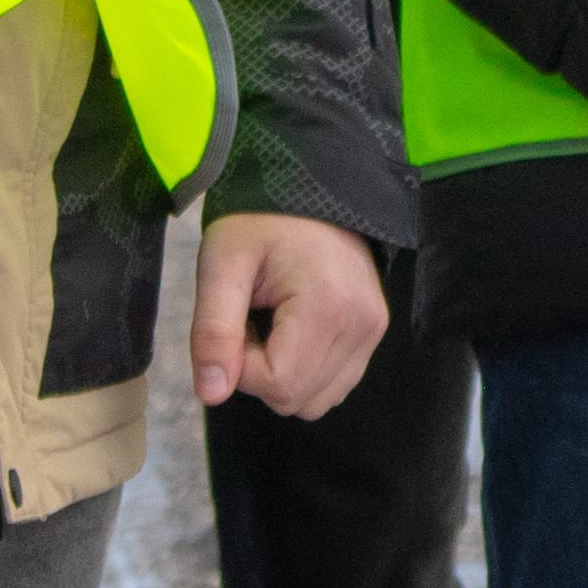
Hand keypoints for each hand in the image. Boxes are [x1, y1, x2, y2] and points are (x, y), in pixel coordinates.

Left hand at [192, 212, 390, 422]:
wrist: (311, 185)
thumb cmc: (260, 220)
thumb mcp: (221, 264)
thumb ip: (213, 331)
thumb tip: (212, 395)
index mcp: (328, 306)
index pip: (278, 384)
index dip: (241, 367)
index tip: (236, 321)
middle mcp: (362, 325)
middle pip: (298, 400)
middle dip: (261, 373)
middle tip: (253, 319)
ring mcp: (374, 331)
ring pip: (317, 401)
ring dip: (284, 376)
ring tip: (273, 324)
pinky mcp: (374, 332)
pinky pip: (334, 385)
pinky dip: (306, 373)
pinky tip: (294, 332)